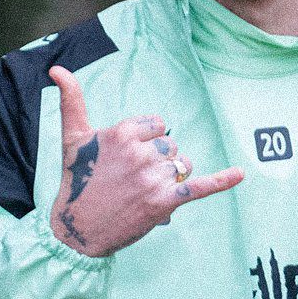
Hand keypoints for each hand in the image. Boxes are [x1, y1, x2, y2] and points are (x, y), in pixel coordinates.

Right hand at [48, 65, 243, 256]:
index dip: (147, 140)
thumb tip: (57, 68)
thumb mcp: (72, 137)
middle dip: (159, 160)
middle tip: (132, 179)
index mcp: (122, 132)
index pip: (158, 125)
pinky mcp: (164, 202)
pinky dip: (222, 180)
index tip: (127, 157)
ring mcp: (153, 178)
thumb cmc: (76, 180)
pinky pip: (200, 187)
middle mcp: (139, 153)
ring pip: (182, 165)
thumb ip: (71, 100)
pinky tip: (241, 173)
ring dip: (171, 176)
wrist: (77, 230)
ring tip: (145, 191)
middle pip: (171, 146)